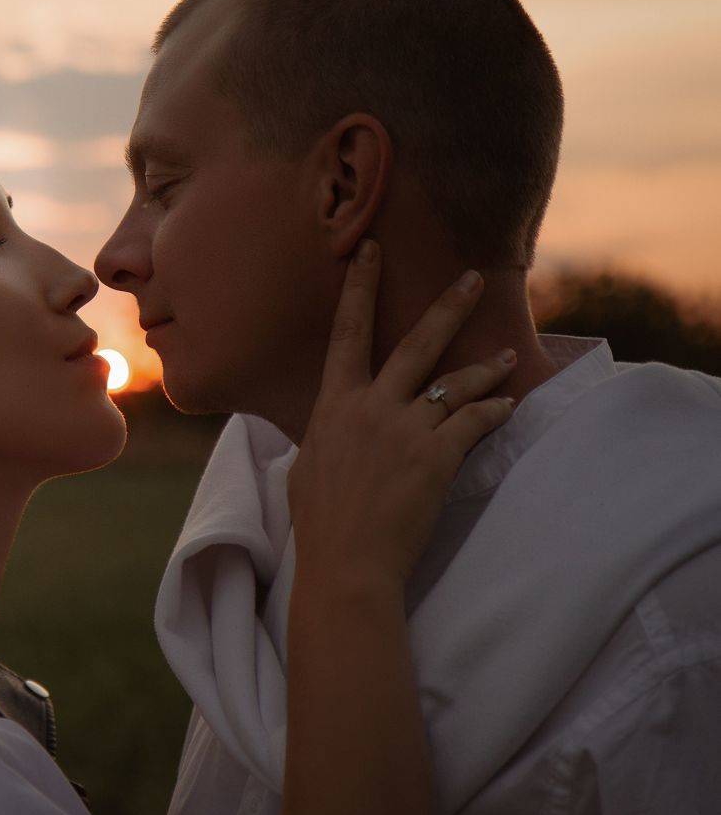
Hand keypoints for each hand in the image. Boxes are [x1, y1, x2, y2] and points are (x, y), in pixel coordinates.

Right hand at [287, 239, 517, 594]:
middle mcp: (371, 408)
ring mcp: (406, 430)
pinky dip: (495, 411)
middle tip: (474, 279)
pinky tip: (509, 405)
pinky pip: (475, 422)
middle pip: (416, 344)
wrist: (347, 563)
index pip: (347, 334)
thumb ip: (324, 433)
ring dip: (487, 368)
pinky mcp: (438, 457)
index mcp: (334, 405)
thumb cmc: (321, 522)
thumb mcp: (306, 465)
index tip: (371, 252)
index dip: (361, 289)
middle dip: (448, 307)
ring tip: (509, 358)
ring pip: (456, 383)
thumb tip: (327, 423)